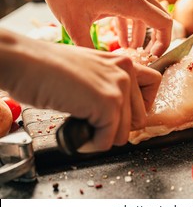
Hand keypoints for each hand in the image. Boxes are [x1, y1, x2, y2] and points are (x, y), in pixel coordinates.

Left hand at [0, 0, 171, 56]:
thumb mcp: (74, 24)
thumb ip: (89, 49)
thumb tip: (98, 69)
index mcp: (131, 1)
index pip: (164, 23)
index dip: (163, 43)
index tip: (153, 57)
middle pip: (159, 17)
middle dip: (156, 39)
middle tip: (146, 56)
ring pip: (145, 12)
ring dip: (141, 32)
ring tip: (130, 49)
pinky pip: (133, 6)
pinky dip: (130, 22)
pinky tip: (120, 37)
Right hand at [0, 31, 161, 151]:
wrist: (23, 61)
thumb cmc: (47, 68)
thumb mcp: (89, 71)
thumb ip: (109, 85)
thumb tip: (121, 115)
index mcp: (123, 62)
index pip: (154, 84)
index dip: (141, 104)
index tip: (123, 112)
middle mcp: (126, 71)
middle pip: (141, 118)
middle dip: (117, 127)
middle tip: (95, 123)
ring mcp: (118, 87)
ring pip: (125, 134)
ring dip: (103, 137)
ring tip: (81, 125)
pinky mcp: (107, 104)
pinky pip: (108, 141)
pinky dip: (91, 144)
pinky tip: (76, 131)